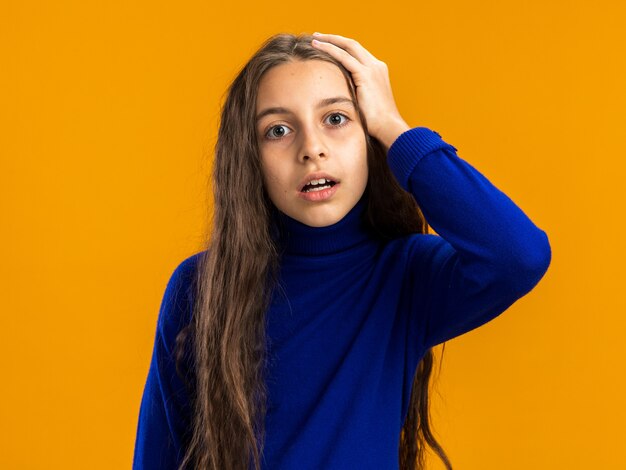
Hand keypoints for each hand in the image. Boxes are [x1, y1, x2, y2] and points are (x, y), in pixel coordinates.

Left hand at [311, 32, 410, 148]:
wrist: (388, 127)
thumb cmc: (376, 122)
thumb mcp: (364, 103)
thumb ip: (354, 93)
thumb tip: (338, 95)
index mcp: (377, 71)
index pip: (357, 53)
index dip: (341, 47)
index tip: (327, 45)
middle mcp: (376, 66)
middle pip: (353, 45)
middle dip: (334, 38)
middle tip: (317, 36)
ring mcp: (372, 69)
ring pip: (348, 46)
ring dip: (330, 40)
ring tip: (314, 38)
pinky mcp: (366, 75)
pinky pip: (344, 57)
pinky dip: (330, 49)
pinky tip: (318, 47)